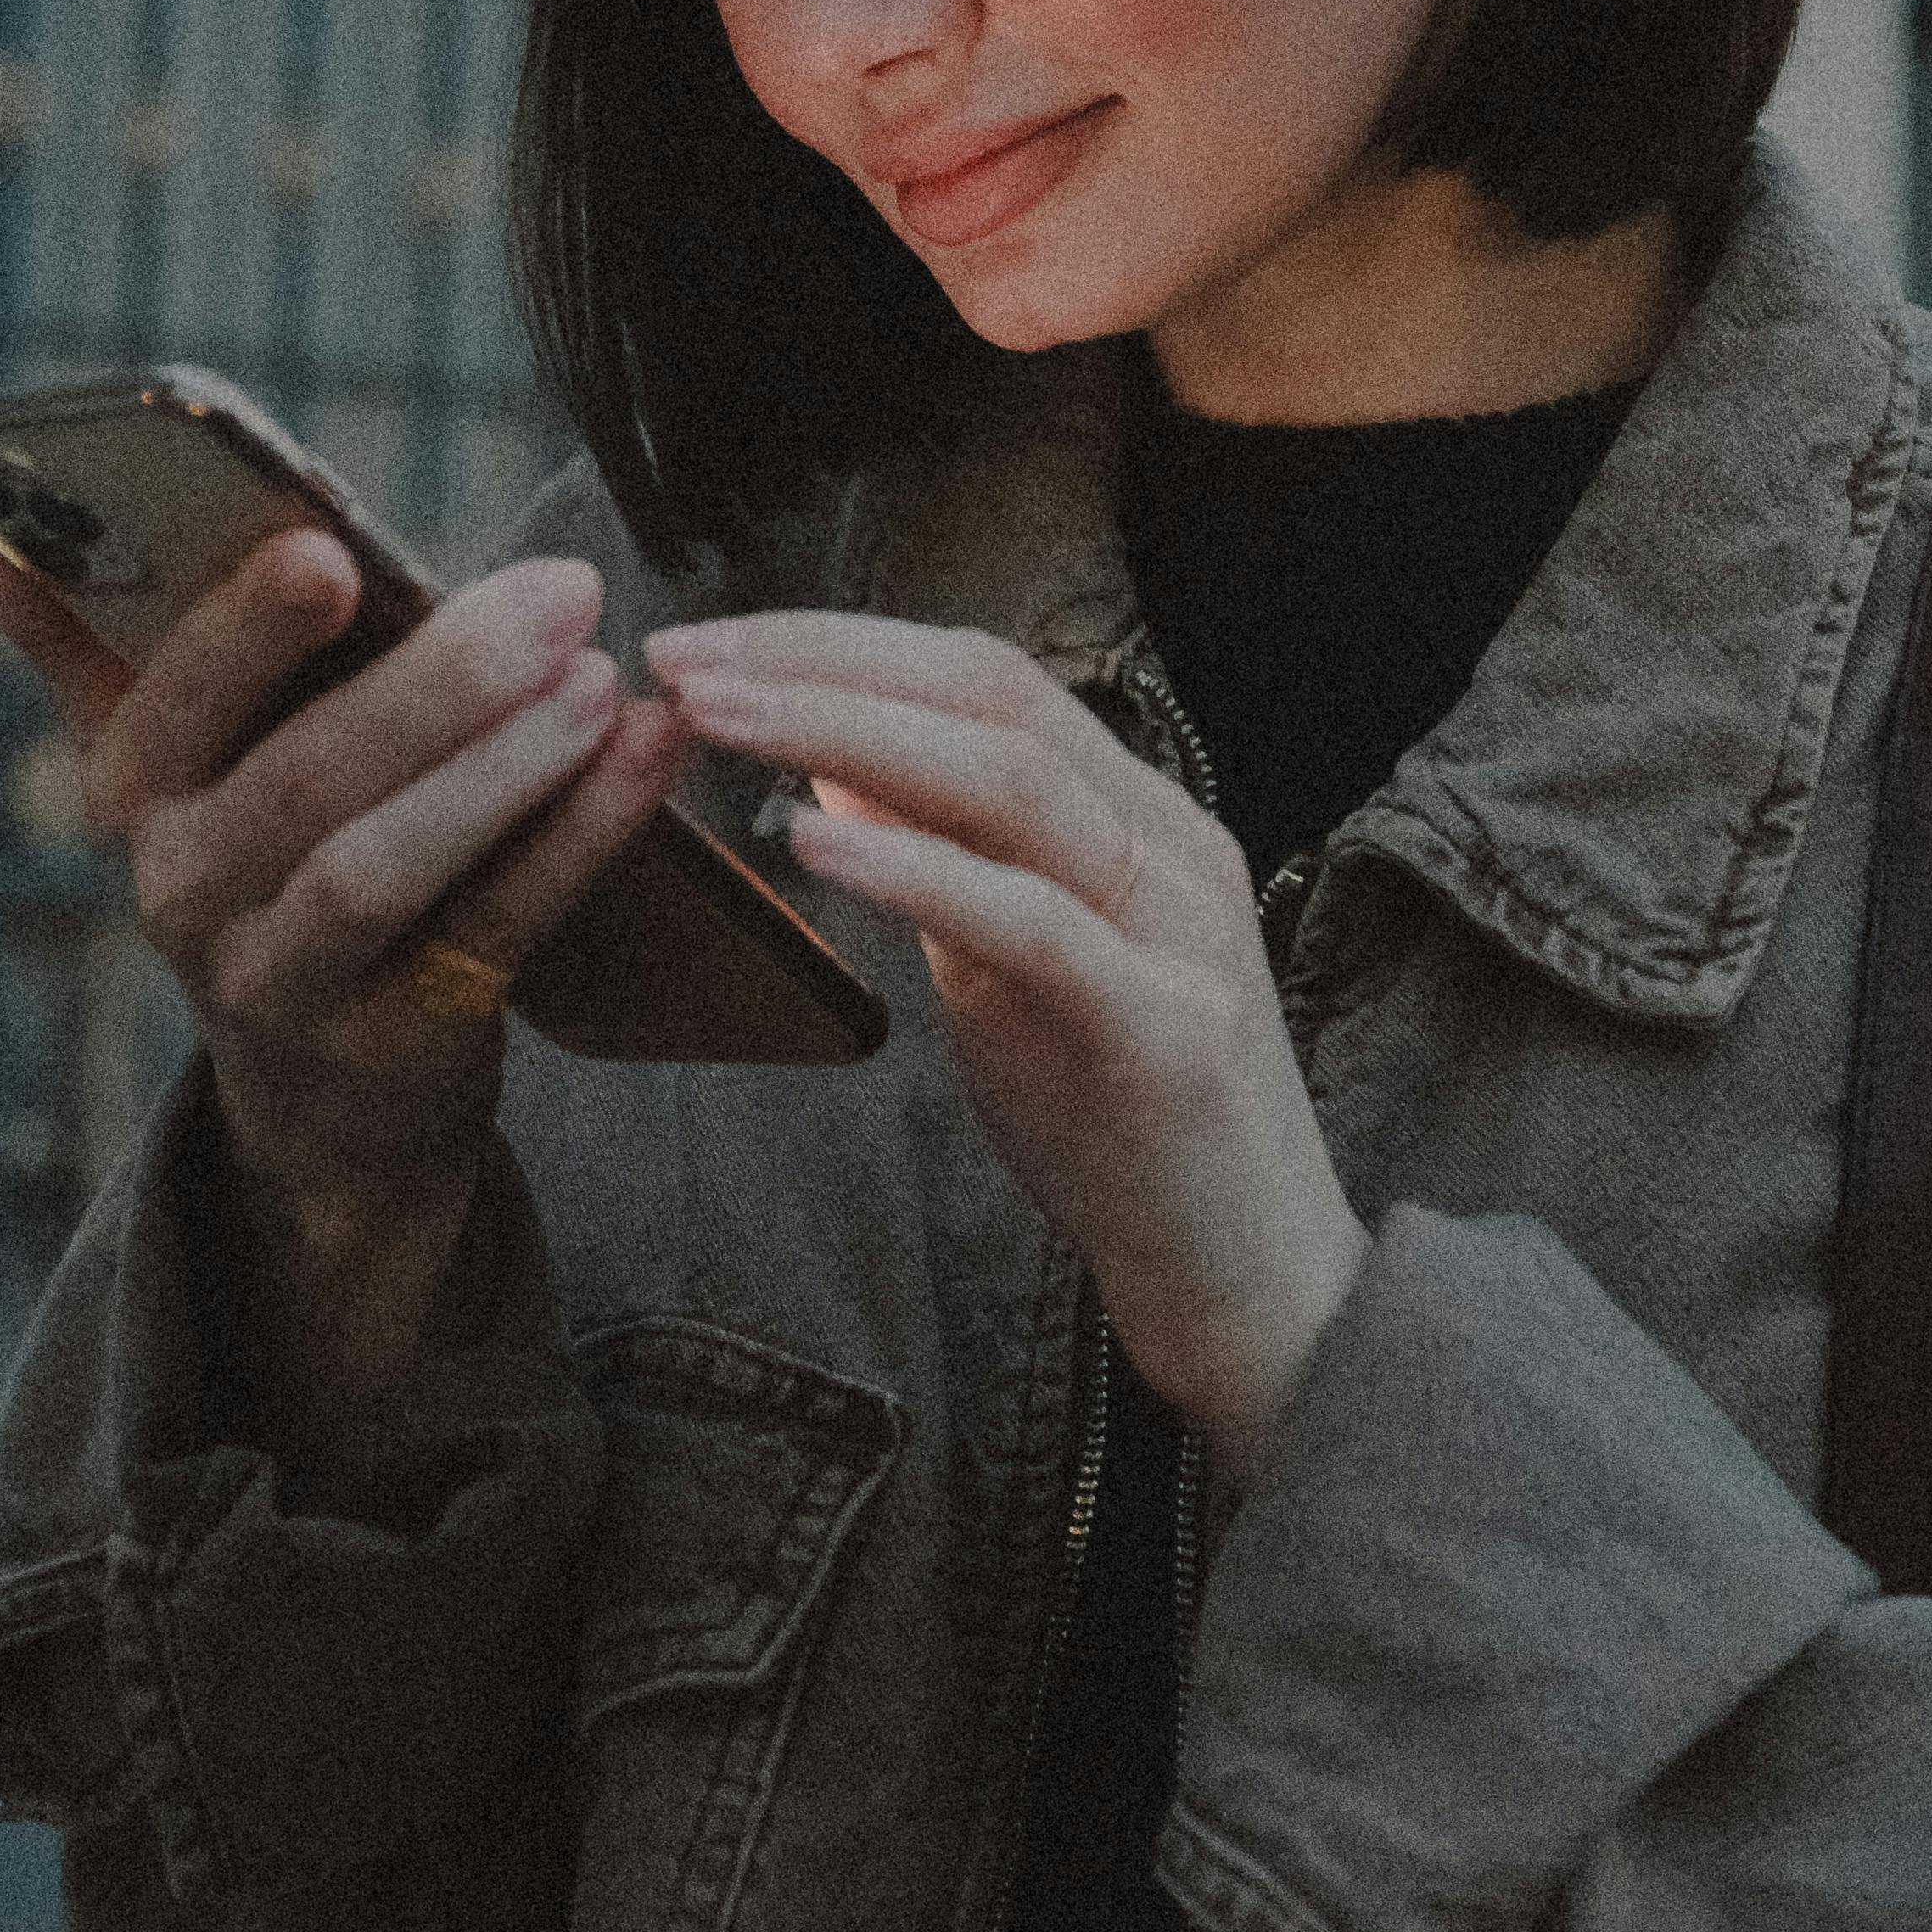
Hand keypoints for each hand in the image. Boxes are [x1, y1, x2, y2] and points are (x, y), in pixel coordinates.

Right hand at [0, 529, 691, 1400]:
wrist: (324, 1090)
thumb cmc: (267, 858)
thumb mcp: (175, 763)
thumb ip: (96, 643)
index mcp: (131, 790)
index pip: (168, 699)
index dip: (240, 629)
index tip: (328, 548)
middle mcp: (184, 891)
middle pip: (303, 780)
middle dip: (437, 680)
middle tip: (561, 590)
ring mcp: (282, 981)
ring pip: (384, 865)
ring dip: (506, 766)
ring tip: (601, 678)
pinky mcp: (395, 1042)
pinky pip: (494, 928)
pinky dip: (582, 835)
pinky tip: (647, 752)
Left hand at [640, 612, 1367, 1465]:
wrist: (1250, 1288)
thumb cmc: (1122, 1132)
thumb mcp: (1010, 971)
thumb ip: (946, 862)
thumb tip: (833, 759)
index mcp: (1139, 819)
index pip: (984, 677)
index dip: (839, 643)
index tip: (707, 643)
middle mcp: (1171, 848)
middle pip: (993, 696)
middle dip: (822, 662)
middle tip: (681, 657)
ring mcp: (1179, 933)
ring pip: (1013, 782)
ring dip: (844, 733)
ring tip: (718, 719)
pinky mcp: (1165, 1033)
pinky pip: (1035, 924)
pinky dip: (918, 868)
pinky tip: (811, 844)